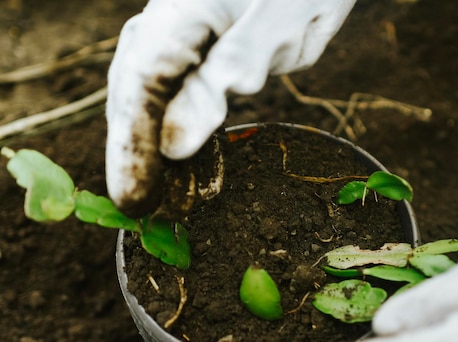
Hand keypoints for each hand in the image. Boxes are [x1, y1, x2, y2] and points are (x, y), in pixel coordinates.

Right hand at [105, 0, 354, 215]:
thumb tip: (173, 141)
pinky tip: (194, 175)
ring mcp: (186, 50)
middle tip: (141, 209)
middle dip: (137, 156)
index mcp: (179, 14)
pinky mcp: (207, 66)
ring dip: (160, 156)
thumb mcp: (275, 22)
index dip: (131, 144)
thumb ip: (229, 71)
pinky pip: (186, 108)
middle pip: (136, 99)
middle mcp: (170, 32)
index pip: (139, 85)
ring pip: (156, 107)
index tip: (133, 196)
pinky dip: (189, 144)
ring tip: (168, 203)